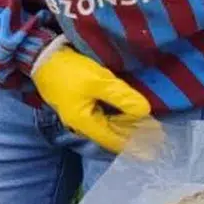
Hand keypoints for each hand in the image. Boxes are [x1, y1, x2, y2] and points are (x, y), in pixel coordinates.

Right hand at [31, 46, 156, 152]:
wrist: (43, 57)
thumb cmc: (69, 70)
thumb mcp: (97, 82)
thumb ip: (121, 97)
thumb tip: (145, 111)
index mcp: (85, 124)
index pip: (115, 141)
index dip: (136, 145)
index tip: (157, 146)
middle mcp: (84, 123)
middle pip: (114, 134)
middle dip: (136, 134)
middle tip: (160, 134)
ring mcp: (83, 113)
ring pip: (111, 124)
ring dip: (129, 124)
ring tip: (150, 124)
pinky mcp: (83, 103)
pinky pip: (106, 114)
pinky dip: (120, 115)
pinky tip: (131, 111)